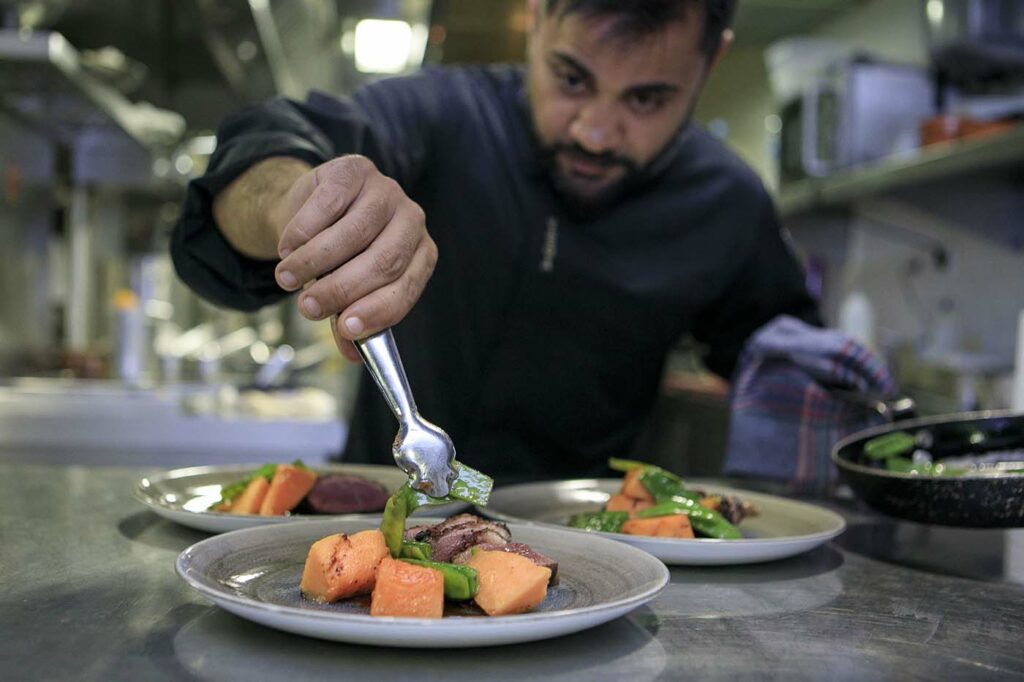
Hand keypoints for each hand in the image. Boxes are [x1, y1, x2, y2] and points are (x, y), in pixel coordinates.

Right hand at [272, 155, 436, 361]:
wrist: (313, 206)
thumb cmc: (337, 255)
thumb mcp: (346, 287)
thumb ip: (350, 318)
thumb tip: (352, 356)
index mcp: (420, 254)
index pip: (406, 288)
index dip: (377, 311)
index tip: (345, 328)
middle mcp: (412, 220)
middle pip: (384, 261)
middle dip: (342, 289)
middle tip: (307, 307)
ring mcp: (386, 191)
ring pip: (355, 233)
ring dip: (315, 261)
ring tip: (287, 279)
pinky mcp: (355, 170)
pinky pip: (329, 205)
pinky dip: (303, 231)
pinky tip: (287, 248)